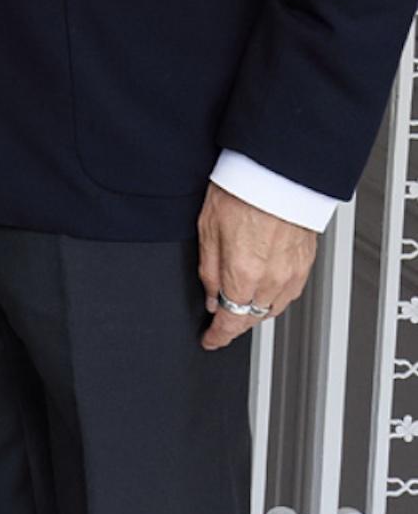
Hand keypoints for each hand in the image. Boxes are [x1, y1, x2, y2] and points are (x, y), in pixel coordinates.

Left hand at [199, 184, 319, 349]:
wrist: (276, 173)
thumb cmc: (239, 192)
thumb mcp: (206, 231)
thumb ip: (208, 272)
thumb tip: (210, 297)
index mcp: (242, 274)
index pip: (230, 321)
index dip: (218, 336)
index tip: (210, 340)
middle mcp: (271, 279)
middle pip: (253, 318)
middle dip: (235, 325)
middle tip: (221, 323)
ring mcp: (293, 272)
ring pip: (274, 309)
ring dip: (256, 313)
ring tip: (240, 308)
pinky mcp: (307, 263)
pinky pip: (290, 293)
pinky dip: (275, 299)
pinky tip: (264, 291)